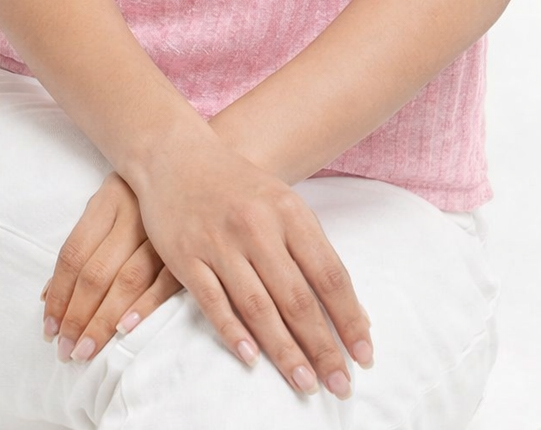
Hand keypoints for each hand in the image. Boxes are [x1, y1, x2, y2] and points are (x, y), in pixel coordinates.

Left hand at [40, 170, 184, 363]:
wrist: (191, 164)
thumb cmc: (141, 192)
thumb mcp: (107, 205)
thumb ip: (82, 247)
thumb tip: (48, 297)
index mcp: (108, 199)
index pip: (74, 254)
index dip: (58, 294)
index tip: (49, 328)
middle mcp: (133, 213)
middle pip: (97, 272)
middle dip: (77, 316)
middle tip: (65, 350)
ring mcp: (163, 231)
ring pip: (127, 280)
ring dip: (103, 320)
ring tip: (86, 350)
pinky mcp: (188, 248)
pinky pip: (165, 281)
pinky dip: (144, 306)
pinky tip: (125, 329)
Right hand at [123, 125, 373, 398]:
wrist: (176, 156)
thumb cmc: (239, 186)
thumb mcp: (282, 203)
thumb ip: (312, 250)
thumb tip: (349, 308)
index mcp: (288, 211)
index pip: (328, 274)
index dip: (349, 318)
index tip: (364, 354)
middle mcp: (256, 226)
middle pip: (297, 298)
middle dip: (322, 347)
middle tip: (339, 384)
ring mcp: (219, 242)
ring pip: (258, 307)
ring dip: (285, 351)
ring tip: (305, 383)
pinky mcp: (185, 256)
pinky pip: (213, 302)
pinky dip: (233, 332)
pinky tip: (252, 359)